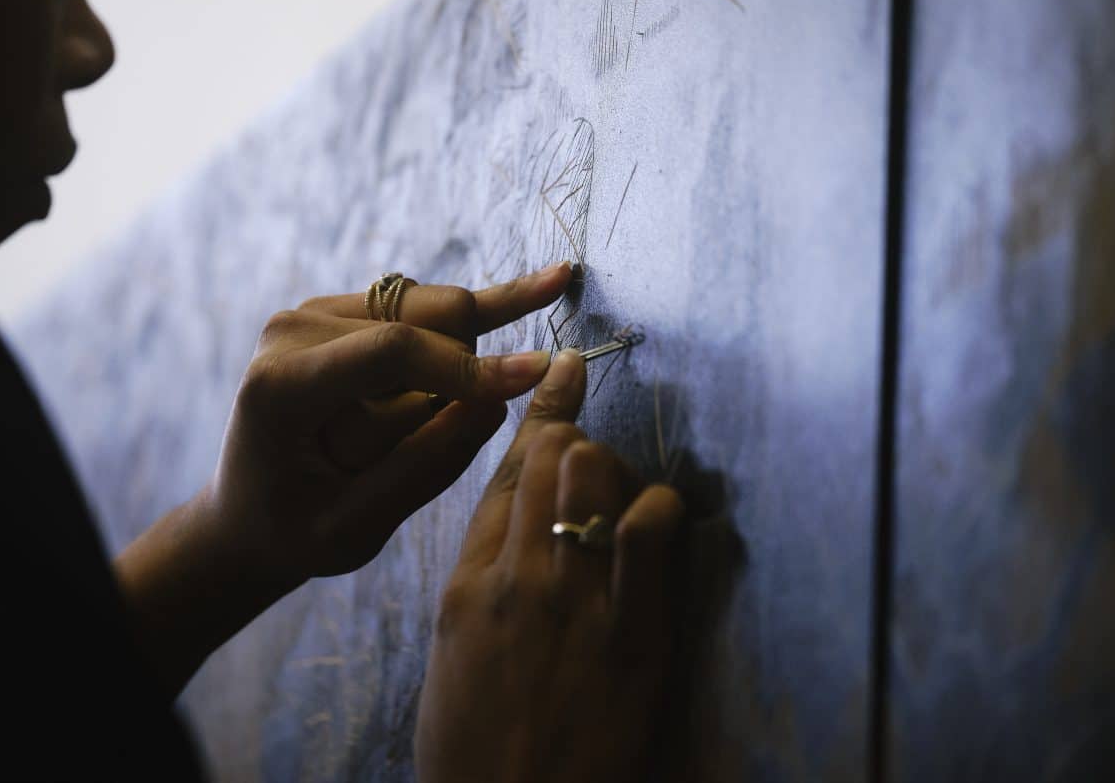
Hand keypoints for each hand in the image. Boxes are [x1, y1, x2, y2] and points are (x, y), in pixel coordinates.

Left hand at [207, 262, 576, 586]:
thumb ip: (426, 465)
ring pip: (437, 313)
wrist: (248, 518)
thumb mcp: (356, 527)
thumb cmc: (296, 533)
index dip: (466, 365)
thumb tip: (501, 401)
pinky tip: (554, 280)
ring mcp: (316, 312)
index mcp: (282, 385)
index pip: (392, 350)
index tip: (534, 379)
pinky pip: (429, 310)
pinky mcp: (345, 311)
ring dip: (451, 371)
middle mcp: (293, 330)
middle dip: (456, 377)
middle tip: (423, 447)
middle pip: (422, 319)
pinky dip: (490, 308)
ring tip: (402, 436)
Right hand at [415, 349, 684, 782]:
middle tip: (595, 459)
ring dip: (616, 469)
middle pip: (551, 458)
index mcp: (468, 585)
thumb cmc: (473, 746)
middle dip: (579, 439)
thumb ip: (482, 581)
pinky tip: (660, 520)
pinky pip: (647, 533)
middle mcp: (516, 580)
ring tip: (623, 499)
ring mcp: (573, 605)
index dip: (539, 412)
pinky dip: (659, 509)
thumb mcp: (454, 654)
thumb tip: (515, 528)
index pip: (505, 473)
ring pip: (593, 474)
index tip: (565, 369)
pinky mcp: (633, 638)